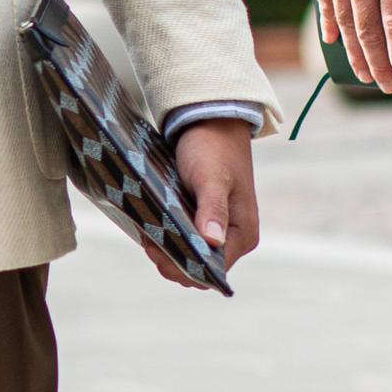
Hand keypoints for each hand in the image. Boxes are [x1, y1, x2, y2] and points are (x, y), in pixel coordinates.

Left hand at [141, 118, 258, 289]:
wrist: (210, 121)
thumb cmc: (213, 148)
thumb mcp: (211, 177)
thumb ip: (213, 208)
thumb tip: (212, 242)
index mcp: (243, 235)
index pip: (212, 270)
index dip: (183, 267)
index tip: (156, 250)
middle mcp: (234, 238)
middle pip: (200, 266)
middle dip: (172, 260)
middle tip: (147, 239)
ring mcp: (219, 229)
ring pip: (190, 253)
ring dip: (168, 249)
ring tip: (147, 230)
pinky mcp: (203, 218)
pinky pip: (185, 238)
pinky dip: (168, 235)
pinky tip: (151, 224)